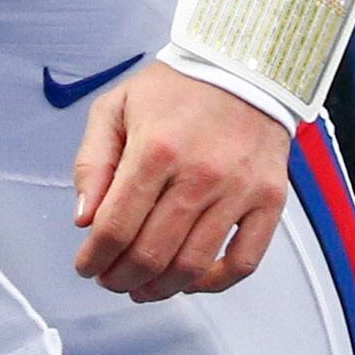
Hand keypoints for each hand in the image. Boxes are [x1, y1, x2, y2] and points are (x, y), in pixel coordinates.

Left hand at [71, 59, 293, 300]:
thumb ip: (92, 162)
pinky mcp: (269, 199)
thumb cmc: (178, 88)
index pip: (115, 227)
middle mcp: (199, 173)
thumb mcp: (116, 108)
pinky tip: (192, 281)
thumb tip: (84, 220)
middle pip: (151, 254)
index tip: (87, 266)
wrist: (245, 65)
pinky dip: (215, 283)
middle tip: (111, 278)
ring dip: (159, 289)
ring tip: (142, 287)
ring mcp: (238, 190)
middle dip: (120, 278)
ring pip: (192, 265)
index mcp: (156, 149)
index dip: (93, 259)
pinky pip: (245, 261)